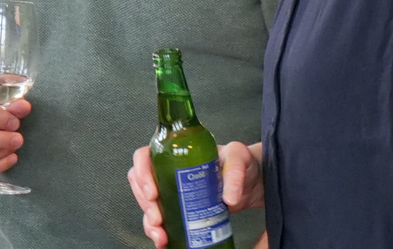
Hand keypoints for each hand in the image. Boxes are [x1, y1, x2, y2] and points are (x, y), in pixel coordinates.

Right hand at [127, 141, 265, 247]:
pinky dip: (158, 232)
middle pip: (141, 184)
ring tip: (161, 235)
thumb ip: (235, 172)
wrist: (251, 182)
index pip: (146, 156)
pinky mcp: (178, 209)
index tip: (153, 193)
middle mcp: (169, 170)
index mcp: (177, 153)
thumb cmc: (241, 162)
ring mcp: (172, 191)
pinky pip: (159, 220)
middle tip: (157, 218)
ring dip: (149, 222)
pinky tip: (163, 240)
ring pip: (147, 205)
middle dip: (145, 204)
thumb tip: (228, 197)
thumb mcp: (239, 157)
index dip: (142, 173)